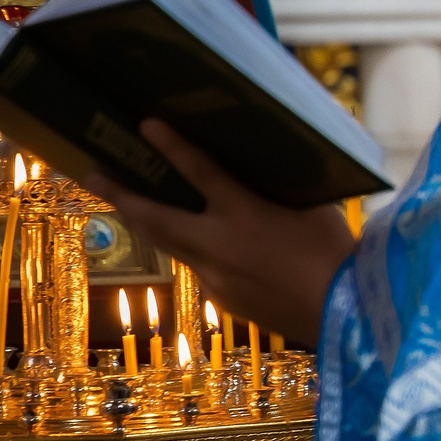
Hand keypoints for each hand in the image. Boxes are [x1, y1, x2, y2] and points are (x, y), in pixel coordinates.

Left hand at [91, 120, 359, 345]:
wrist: (345, 316)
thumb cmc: (339, 254)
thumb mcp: (313, 209)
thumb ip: (280, 190)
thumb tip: (263, 169)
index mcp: (248, 216)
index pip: (201, 173)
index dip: (173, 147)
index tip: (146, 125)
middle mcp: (220, 246)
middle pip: (157, 218)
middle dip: (122, 195)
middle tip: (95, 175)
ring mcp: (215, 277)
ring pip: (172, 245)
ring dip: (150, 223)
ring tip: (131, 205)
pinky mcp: (221, 299)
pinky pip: (202, 268)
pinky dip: (198, 251)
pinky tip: (209, 247)